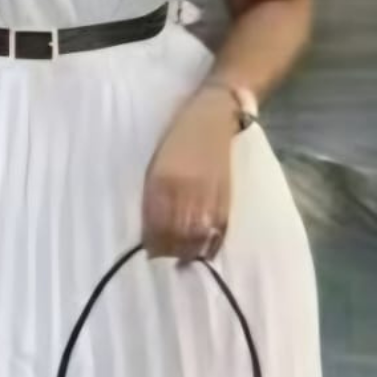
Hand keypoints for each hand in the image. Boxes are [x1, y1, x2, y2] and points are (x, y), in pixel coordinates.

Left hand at [142, 88, 238, 260]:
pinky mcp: (227, 194)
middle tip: (164, 259)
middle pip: (176, 233)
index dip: (152, 242)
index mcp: (163, 178)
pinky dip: (212, 244)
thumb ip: (153, 193)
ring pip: (197, 234)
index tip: (149, 252)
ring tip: (182, 260)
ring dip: (188, 252)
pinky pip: (220, 228)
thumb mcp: (157, 161)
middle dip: (169, 250)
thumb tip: (150, 227)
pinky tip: (205, 253)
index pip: (156, 223)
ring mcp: (208, 192)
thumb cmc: (179, 137)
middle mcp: (185, 188)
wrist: (213, 116)